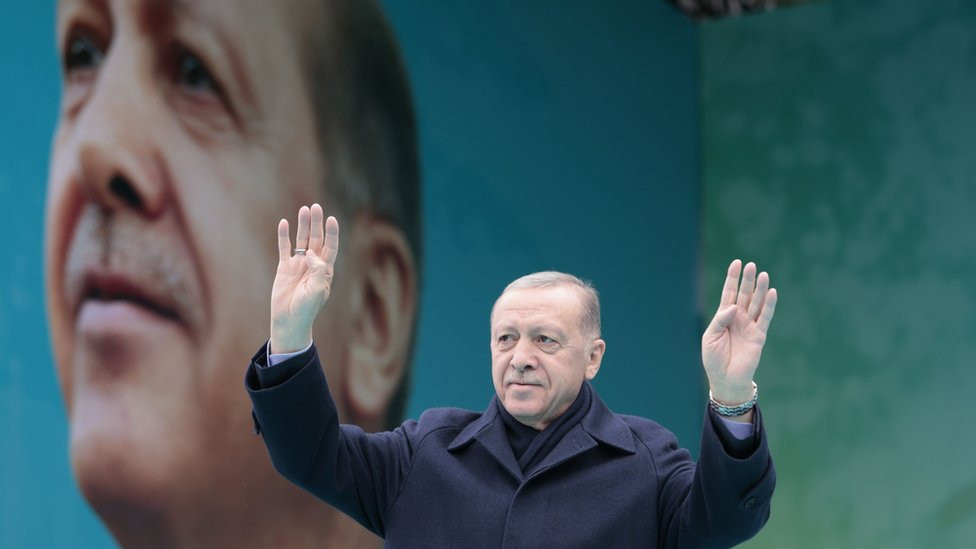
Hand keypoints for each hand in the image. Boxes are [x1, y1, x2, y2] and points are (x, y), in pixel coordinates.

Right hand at [269, 204, 339, 353]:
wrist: (289, 320)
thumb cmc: (307, 308)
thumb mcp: (317, 290)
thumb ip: (317, 270)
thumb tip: (311, 253)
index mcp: (325, 270)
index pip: (331, 246)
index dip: (332, 233)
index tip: (332, 219)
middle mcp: (313, 265)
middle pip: (317, 239)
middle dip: (317, 223)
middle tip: (316, 207)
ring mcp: (298, 265)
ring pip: (301, 240)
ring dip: (303, 225)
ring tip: (304, 209)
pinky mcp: (284, 267)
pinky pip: (284, 248)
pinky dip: (284, 236)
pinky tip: (284, 223)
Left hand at [702, 259, 776, 404]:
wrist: (726, 379)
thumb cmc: (714, 359)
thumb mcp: (710, 337)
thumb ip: (720, 320)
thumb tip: (733, 306)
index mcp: (724, 317)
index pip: (729, 293)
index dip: (732, 278)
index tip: (736, 263)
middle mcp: (738, 318)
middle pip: (744, 295)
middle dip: (747, 280)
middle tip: (751, 265)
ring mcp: (749, 325)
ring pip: (756, 303)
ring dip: (760, 289)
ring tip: (764, 274)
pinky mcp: (759, 335)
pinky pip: (765, 318)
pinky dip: (769, 305)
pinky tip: (772, 293)